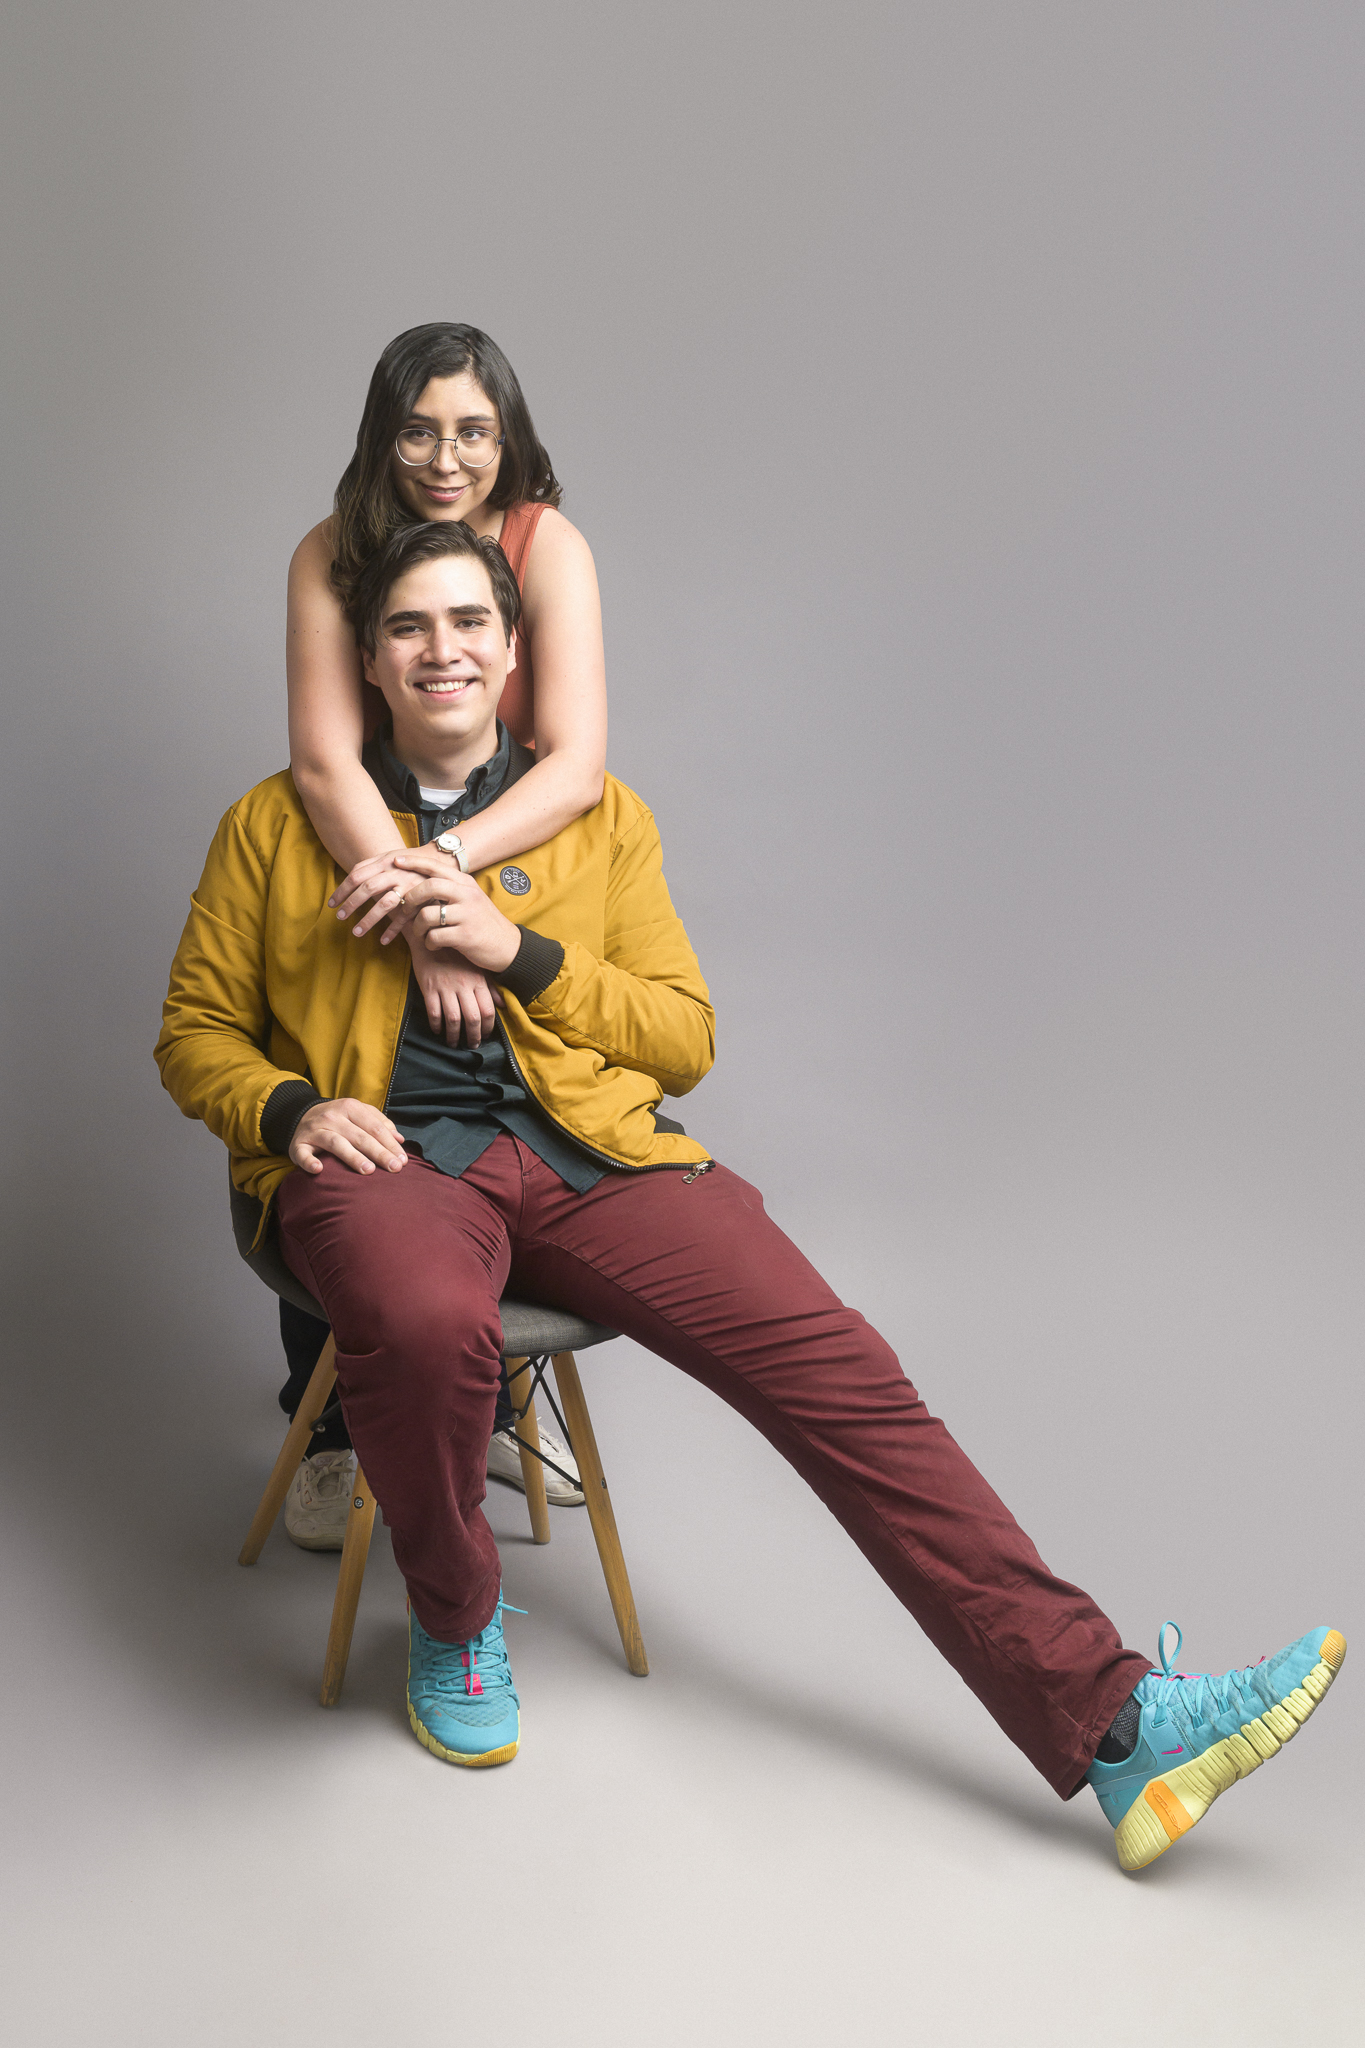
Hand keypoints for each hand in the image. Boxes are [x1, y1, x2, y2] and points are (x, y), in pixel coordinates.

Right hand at [289, 1098, 408, 1175]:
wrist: (300, 1115)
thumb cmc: (338, 1119)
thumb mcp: (358, 1114)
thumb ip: (379, 1123)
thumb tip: (400, 1139)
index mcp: (350, 1107)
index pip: (375, 1128)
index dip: (390, 1144)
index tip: (403, 1161)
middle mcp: (332, 1117)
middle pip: (360, 1136)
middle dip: (379, 1153)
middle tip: (394, 1168)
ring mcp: (315, 1130)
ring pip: (336, 1143)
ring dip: (352, 1157)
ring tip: (368, 1170)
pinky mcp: (298, 1144)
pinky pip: (303, 1154)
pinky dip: (309, 1162)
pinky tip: (319, 1170)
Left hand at [329, 846, 452, 940]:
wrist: (442, 864)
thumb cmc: (411, 864)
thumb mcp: (391, 859)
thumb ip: (371, 866)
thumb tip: (348, 878)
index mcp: (384, 862)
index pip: (356, 875)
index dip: (342, 890)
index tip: (331, 904)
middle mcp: (395, 872)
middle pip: (368, 888)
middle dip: (352, 904)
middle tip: (340, 918)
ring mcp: (408, 886)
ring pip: (384, 904)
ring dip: (368, 920)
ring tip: (356, 933)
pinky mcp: (420, 900)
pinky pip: (403, 917)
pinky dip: (392, 930)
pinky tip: (383, 941)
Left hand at [406, 872, 520, 973]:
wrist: (508, 946)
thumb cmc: (483, 922)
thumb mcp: (471, 899)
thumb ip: (450, 889)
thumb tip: (420, 881)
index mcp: (466, 883)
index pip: (436, 867)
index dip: (413, 863)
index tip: (395, 861)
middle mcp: (467, 895)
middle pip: (428, 887)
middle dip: (410, 898)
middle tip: (405, 909)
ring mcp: (467, 915)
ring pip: (427, 915)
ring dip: (417, 927)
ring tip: (421, 933)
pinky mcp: (465, 936)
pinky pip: (434, 937)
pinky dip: (429, 943)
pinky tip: (434, 945)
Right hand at [408, 937, 500, 1045]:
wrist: (431, 939)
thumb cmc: (456, 954)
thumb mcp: (476, 967)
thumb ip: (490, 986)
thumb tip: (502, 1004)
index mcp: (478, 981)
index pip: (488, 1010)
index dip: (488, 1027)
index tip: (486, 1035)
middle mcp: (464, 985)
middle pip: (472, 1018)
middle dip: (473, 1036)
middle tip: (472, 1045)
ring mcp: (445, 987)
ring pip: (453, 1019)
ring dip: (454, 1035)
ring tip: (454, 1043)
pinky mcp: (429, 988)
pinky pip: (434, 1012)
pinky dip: (436, 1025)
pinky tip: (438, 1030)